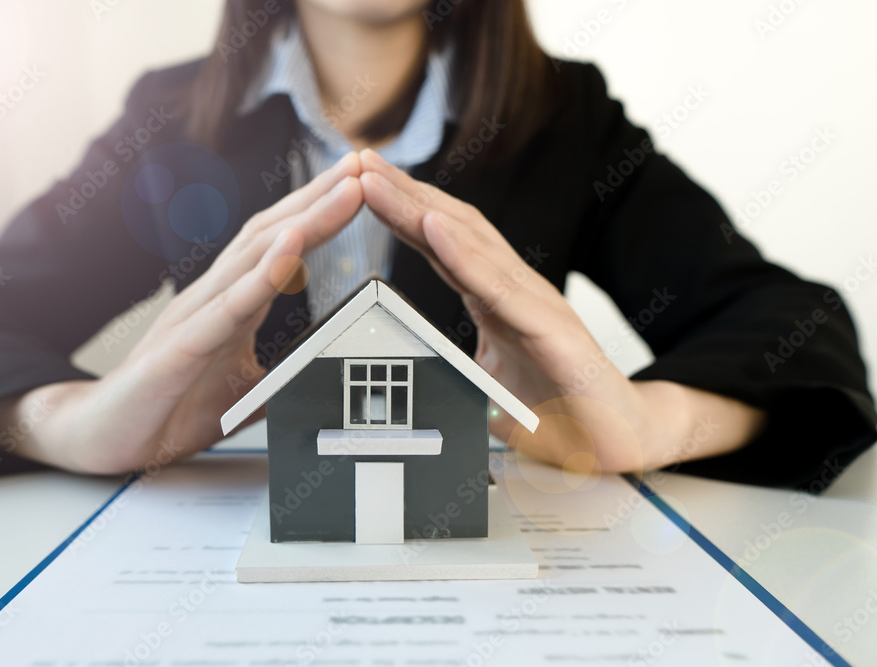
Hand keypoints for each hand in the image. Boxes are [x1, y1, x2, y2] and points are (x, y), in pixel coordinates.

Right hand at [0, 153, 364, 473]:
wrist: (103, 437)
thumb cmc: (170, 406)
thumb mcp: (246, 392)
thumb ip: (285, 374)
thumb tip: (330, 371)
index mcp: (229, 303)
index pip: (278, 245)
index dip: (318, 214)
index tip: (358, 185)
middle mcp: (212, 298)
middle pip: (270, 235)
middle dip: (319, 198)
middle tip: (361, 165)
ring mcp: (193, 318)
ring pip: (253, 259)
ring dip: (303, 222)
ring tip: (344, 192)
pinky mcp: (178, 351)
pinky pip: (225, 309)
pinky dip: (261, 277)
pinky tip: (290, 251)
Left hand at [358, 149, 764, 473]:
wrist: (622, 440)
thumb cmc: (559, 409)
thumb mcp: (487, 390)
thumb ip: (451, 372)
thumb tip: (407, 376)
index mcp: (495, 299)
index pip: (441, 246)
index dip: (402, 213)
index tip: (361, 185)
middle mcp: (514, 289)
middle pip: (451, 229)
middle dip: (402, 193)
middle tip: (358, 159)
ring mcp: (535, 304)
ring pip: (469, 246)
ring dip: (418, 209)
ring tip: (377, 180)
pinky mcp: (553, 330)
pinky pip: (501, 288)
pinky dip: (464, 255)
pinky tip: (433, 228)